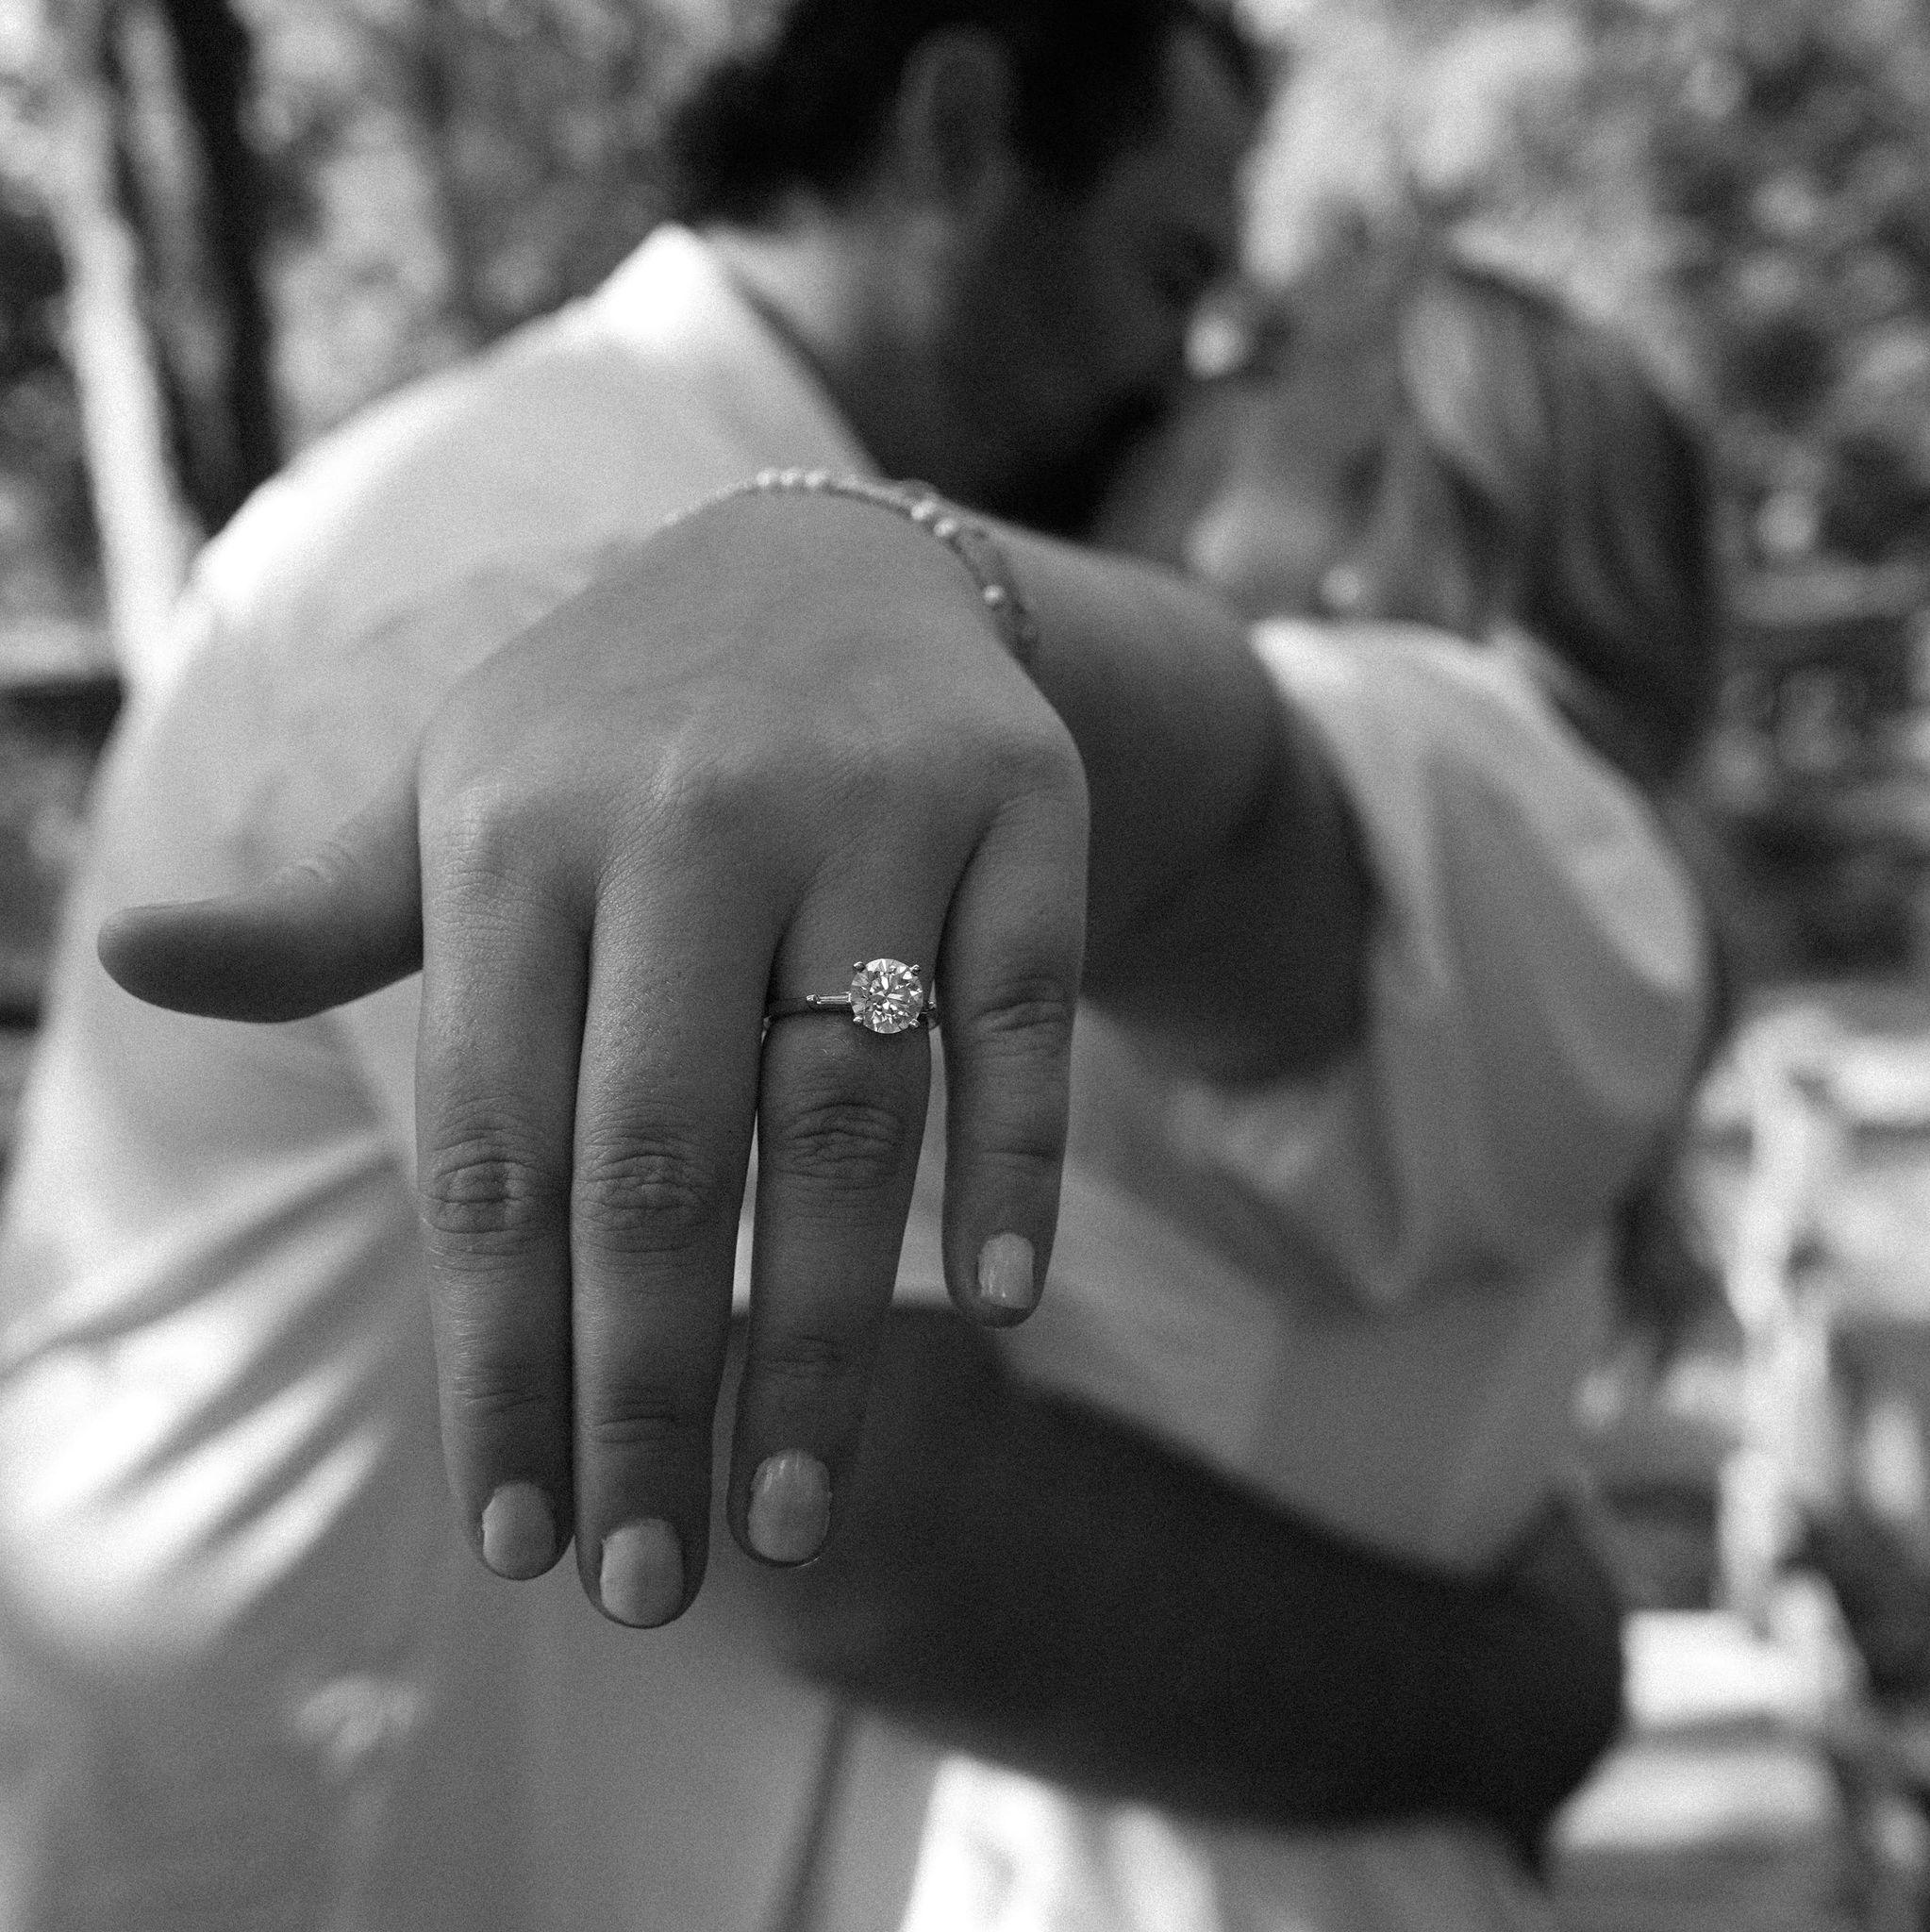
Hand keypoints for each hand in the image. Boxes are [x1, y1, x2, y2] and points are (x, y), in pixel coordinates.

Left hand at [98, 492, 1087, 1623]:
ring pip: (843, 1105)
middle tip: (645, 1585)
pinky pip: (1021, 1006)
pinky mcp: (1020, 811)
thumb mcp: (462, 793)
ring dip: (821, 1332)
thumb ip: (326, 908)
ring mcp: (868, 809)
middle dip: (644, 1393)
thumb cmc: (620, 728)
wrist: (830, 563)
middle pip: (658, 1158)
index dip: (499, 1359)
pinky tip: (996, 1301)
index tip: (517, 1537)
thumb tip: (133, 962)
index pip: (492, 1148)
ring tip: (792, 1517)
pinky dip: (1015, 1156)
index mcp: (515, 832)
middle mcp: (686, 818)